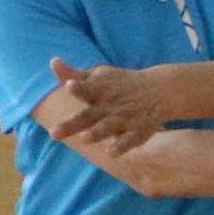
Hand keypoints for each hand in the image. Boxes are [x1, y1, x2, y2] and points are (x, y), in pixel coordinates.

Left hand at [51, 58, 167, 155]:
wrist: (161, 90)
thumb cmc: (120, 84)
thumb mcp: (98, 76)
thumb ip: (73, 74)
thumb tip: (53, 61)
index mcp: (97, 91)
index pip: (85, 89)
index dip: (77, 88)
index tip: (69, 85)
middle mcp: (108, 106)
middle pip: (87, 117)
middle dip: (72, 125)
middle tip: (53, 133)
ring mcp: (123, 120)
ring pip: (107, 128)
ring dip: (96, 133)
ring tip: (84, 138)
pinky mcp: (137, 132)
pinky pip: (129, 141)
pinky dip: (121, 146)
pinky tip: (111, 153)